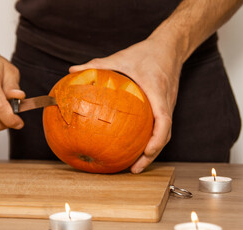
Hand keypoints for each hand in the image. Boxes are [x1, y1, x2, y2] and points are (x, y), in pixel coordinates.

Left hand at [69, 36, 183, 172]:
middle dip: (151, 155)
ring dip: (151, 151)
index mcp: (157, 92)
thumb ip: (98, 64)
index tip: (145, 153)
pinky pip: (160, 127)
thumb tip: (72, 70)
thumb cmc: (147, 53)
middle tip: (134, 169)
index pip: (163, 121)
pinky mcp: (165, 106)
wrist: (169, 48)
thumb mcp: (121, 57)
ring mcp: (168, 106)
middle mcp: (166, 103)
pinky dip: (150, 139)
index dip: (157, 140)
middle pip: (165, 136)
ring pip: (164, 134)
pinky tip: (135, 144)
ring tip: (135, 164)